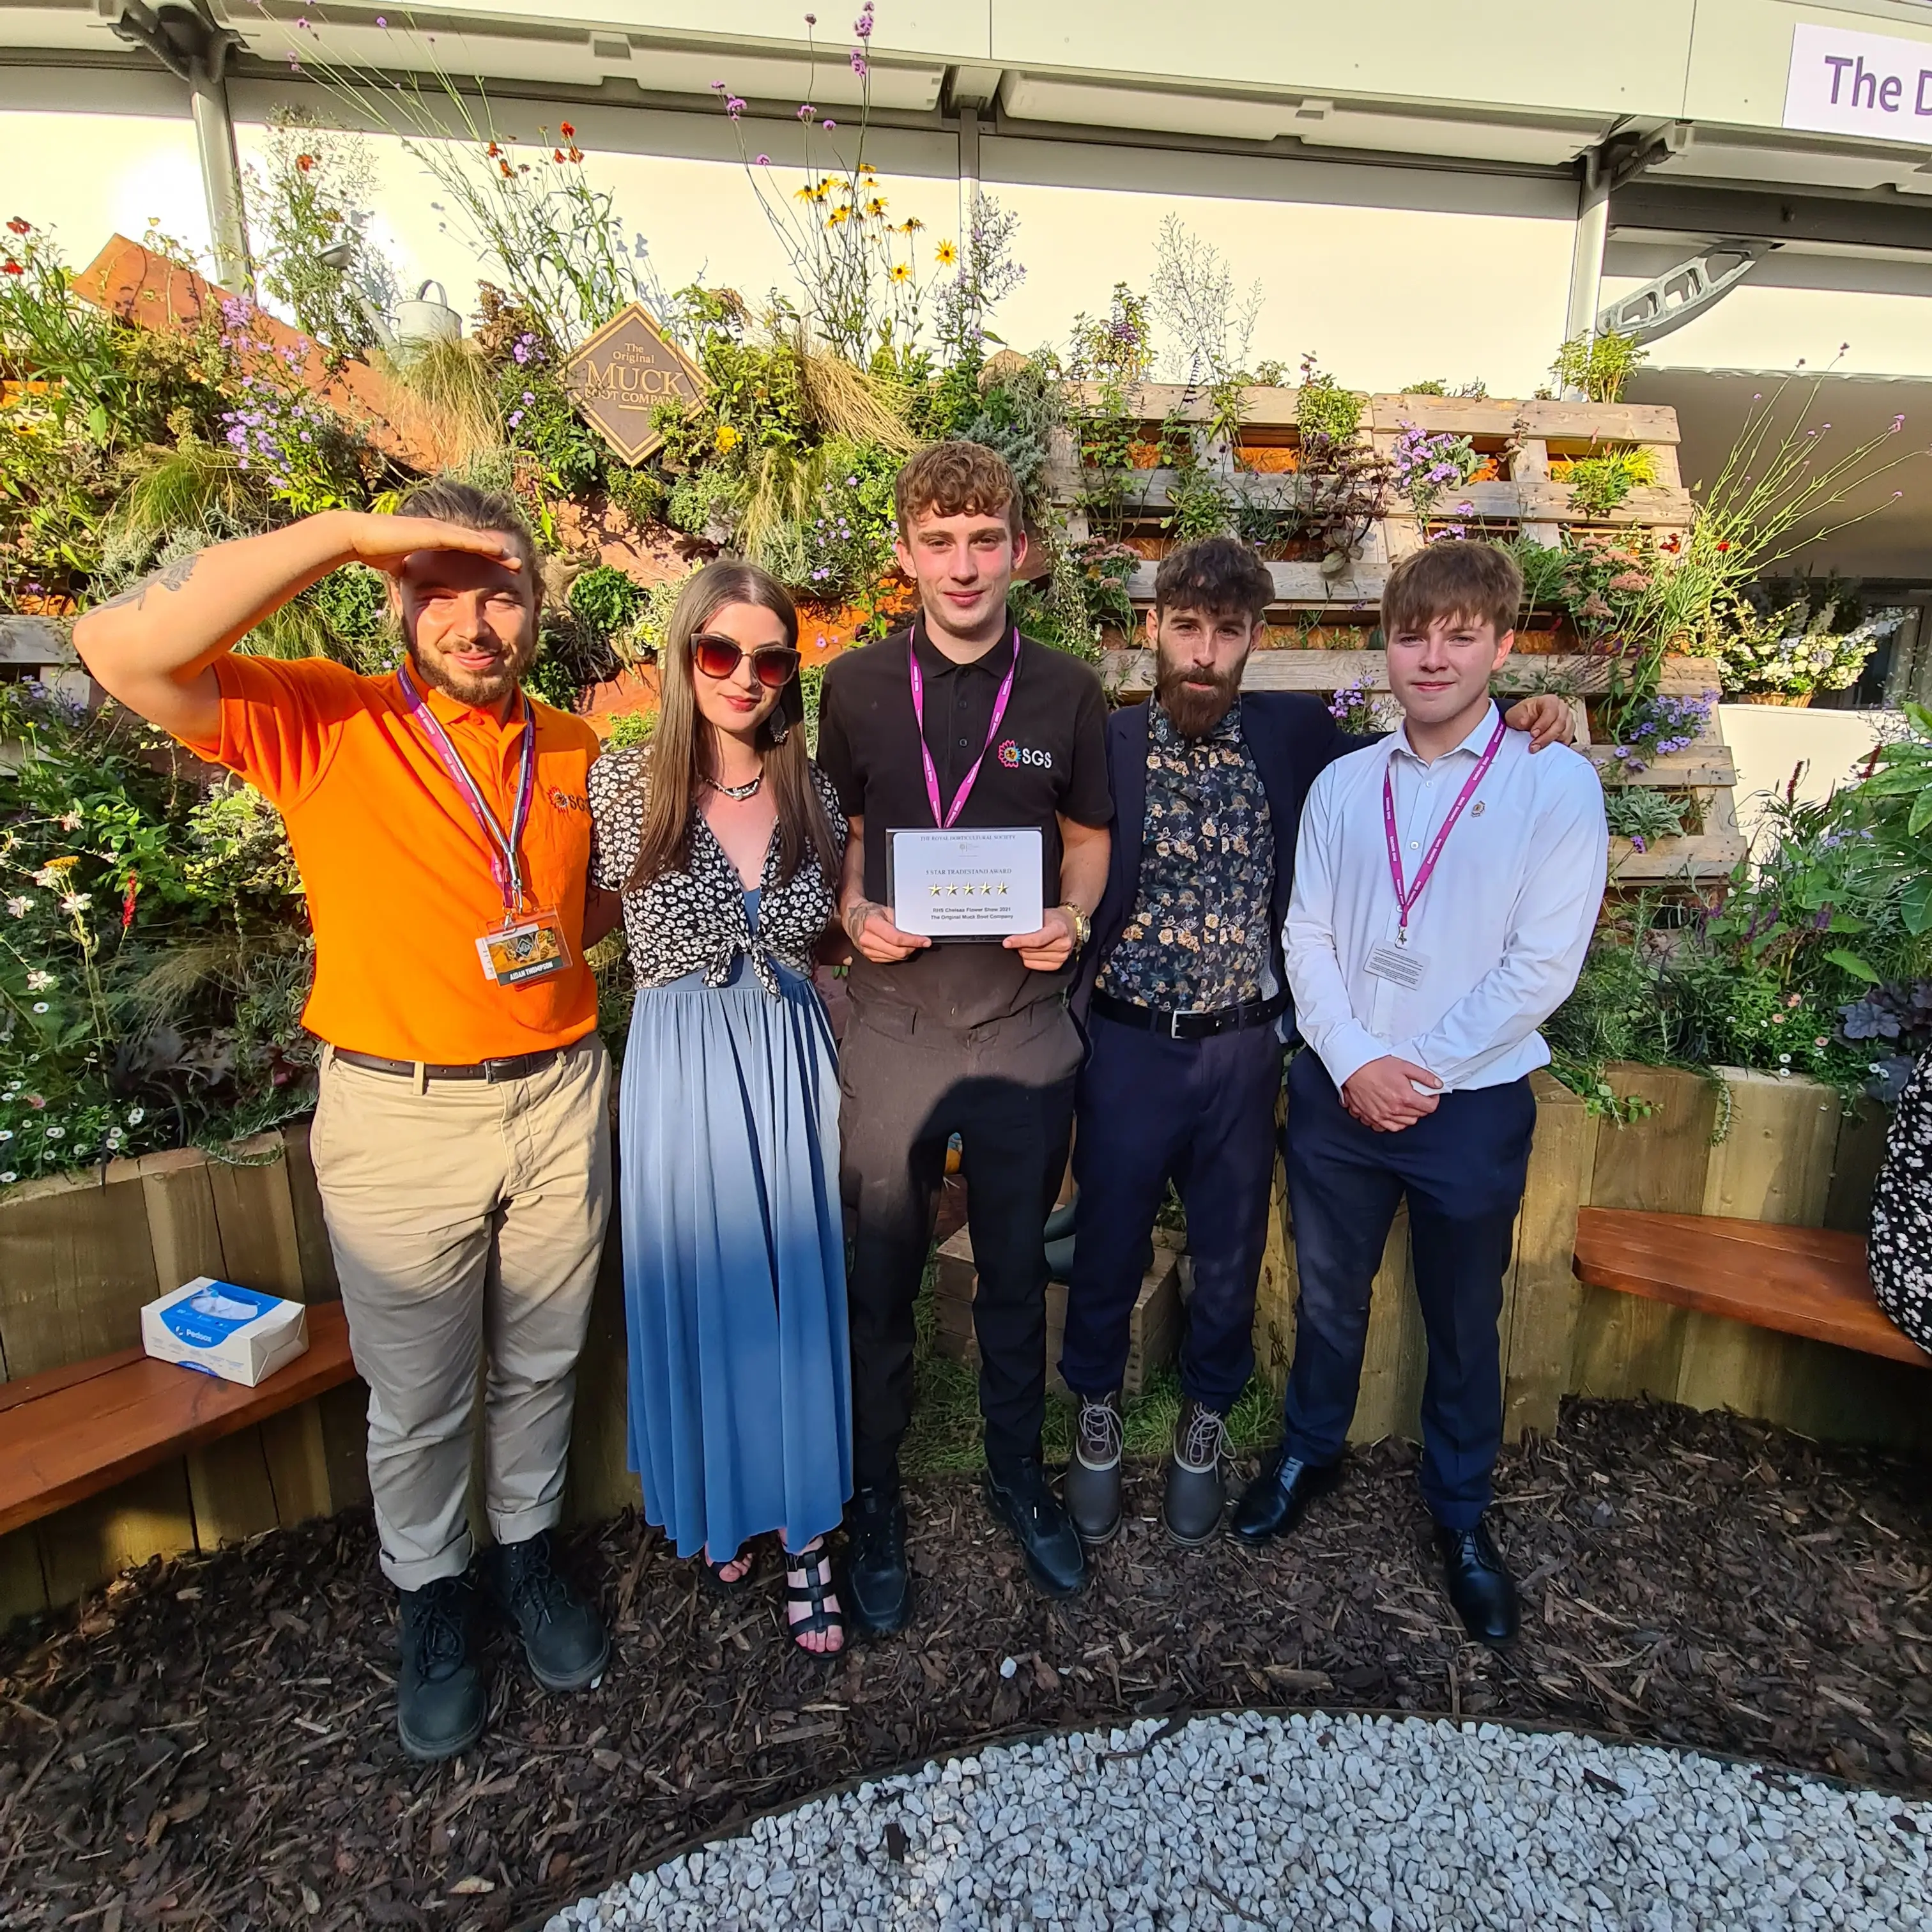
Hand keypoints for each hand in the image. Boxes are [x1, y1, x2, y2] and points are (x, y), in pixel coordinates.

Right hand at [338, 513, 522, 577]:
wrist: (357, 536)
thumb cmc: (373, 549)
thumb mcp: (398, 566)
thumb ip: (407, 571)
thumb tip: (407, 581)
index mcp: (432, 539)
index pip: (465, 549)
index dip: (484, 558)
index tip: (500, 569)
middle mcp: (438, 531)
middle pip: (476, 543)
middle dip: (498, 553)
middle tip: (518, 563)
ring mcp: (437, 530)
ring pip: (475, 540)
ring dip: (497, 550)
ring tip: (516, 560)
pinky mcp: (434, 533)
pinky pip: (464, 540)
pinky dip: (483, 545)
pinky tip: (500, 552)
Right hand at [844, 899, 927, 962]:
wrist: (852, 918)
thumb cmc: (870, 912)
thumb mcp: (886, 910)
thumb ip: (900, 920)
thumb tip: (916, 930)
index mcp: (872, 924)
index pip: (897, 938)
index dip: (913, 941)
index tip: (925, 941)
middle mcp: (867, 939)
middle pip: (898, 951)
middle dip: (912, 947)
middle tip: (920, 942)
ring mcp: (867, 950)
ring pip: (895, 958)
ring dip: (906, 952)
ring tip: (910, 943)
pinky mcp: (869, 957)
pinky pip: (890, 960)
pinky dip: (898, 955)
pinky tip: (900, 947)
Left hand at [1002, 905, 1077, 971]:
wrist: (1069, 925)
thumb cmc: (1056, 919)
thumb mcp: (1043, 915)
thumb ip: (1029, 923)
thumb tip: (1011, 931)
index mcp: (1060, 929)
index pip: (1037, 939)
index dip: (1020, 941)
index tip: (1007, 942)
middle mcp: (1063, 944)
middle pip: (1031, 950)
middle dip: (1020, 944)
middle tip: (1020, 937)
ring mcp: (1061, 956)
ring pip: (1030, 958)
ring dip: (1024, 951)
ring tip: (1028, 943)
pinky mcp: (1058, 965)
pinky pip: (1034, 965)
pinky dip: (1028, 958)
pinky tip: (1031, 951)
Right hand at [1340, 1056, 1442, 1131]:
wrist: (1354, 1068)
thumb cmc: (1376, 1065)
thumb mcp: (1404, 1066)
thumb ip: (1424, 1076)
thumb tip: (1438, 1084)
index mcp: (1405, 1097)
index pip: (1429, 1107)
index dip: (1433, 1100)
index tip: (1431, 1096)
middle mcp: (1395, 1110)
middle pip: (1418, 1116)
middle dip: (1422, 1107)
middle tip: (1418, 1097)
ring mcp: (1382, 1116)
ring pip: (1405, 1123)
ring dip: (1409, 1116)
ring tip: (1406, 1105)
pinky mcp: (1372, 1117)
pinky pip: (1388, 1127)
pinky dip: (1394, 1123)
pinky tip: (1394, 1115)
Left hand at [1503, 692, 1574, 752]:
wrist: (1524, 722)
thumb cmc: (1522, 715)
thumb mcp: (1515, 714)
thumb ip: (1519, 717)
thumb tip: (1524, 722)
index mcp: (1550, 701)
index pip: (1551, 711)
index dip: (1543, 724)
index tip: (1533, 734)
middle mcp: (1562, 709)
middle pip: (1560, 724)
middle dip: (1546, 737)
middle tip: (1533, 746)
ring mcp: (1567, 720)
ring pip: (1564, 733)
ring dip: (1550, 743)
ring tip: (1537, 748)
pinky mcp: (1568, 731)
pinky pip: (1567, 740)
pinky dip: (1557, 746)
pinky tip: (1546, 749)